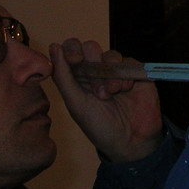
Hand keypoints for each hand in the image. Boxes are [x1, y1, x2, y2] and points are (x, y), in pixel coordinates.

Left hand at [50, 38, 162, 162]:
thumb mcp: (76, 104)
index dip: (72, 49)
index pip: (70, 50)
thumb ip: (63, 76)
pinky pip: (129, 61)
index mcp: (77, 78)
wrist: (132, 141)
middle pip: (90, 47)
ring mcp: (115, 72)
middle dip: (93, 63)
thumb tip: (53, 47)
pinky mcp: (134, 73)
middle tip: (96, 87)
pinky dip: (126, 74)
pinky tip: (126, 89)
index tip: (76, 60)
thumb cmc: (100, 127)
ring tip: (112, 93)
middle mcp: (95, 72)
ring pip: (110, 54)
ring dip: (109, 73)